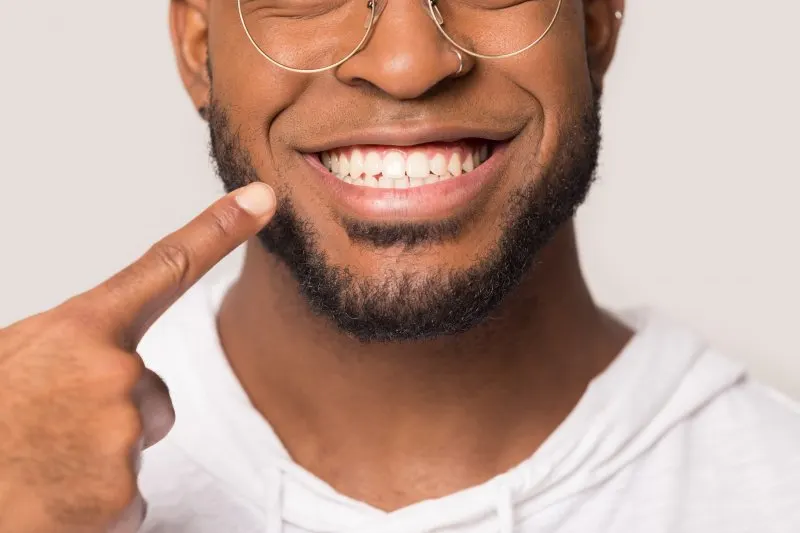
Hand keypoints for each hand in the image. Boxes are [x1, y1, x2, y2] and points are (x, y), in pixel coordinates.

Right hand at [0, 183, 275, 532]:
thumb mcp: (16, 358)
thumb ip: (74, 348)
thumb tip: (103, 355)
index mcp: (79, 331)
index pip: (164, 267)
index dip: (220, 229)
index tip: (263, 199)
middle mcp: (113, 374)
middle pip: (152, 393)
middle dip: (112, 416)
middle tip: (49, 433)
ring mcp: (121, 435)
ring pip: (138, 442)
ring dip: (100, 460)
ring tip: (43, 466)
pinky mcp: (122, 497)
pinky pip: (128, 498)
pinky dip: (94, 505)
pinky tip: (52, 500)